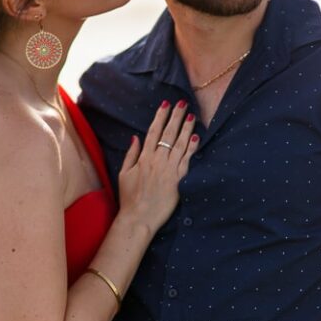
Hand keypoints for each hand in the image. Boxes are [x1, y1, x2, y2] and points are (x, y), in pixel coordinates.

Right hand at [117, 100, 197, 233]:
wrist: (138, 218)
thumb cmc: (129, 198)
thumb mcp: (124, 174)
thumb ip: (130, 154)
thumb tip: (135, 137)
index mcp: (143, 158)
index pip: (153, 132)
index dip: (160, 116)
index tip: (166, 104)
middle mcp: (157, 161)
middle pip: (168, 134)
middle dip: (175, 117)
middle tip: (182, 103)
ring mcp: (168, 171)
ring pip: (179, 145)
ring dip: (186, 129)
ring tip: (191, 115)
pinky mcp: (177, 181)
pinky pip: (186, 161)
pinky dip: (191, 148)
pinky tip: (196, 137)